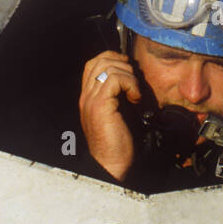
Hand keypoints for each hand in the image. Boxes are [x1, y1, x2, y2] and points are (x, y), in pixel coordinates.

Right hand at [79, 52, 142, 181]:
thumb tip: (133, 76)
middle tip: (134, 78)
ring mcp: (91, 100)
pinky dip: (130, 84)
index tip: (129, 70)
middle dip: (121, 63)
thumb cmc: (119, 142)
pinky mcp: (100, 106)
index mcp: (89, 97)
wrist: (113, 164)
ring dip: (128, 75)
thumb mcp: (118, 112)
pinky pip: (115, 79)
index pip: (93, 64)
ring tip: (135, 92)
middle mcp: (86, 96)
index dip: (112, 59)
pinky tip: (136, 98)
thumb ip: (118, 95)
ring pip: (108, 67)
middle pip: (99, 61)